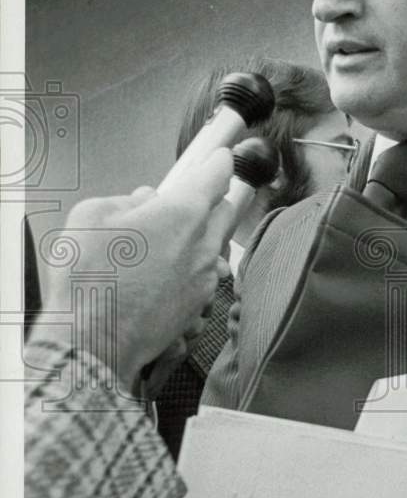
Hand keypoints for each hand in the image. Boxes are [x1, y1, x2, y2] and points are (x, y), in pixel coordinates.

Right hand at [34, 149, 235, 391]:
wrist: (93, 340)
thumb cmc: (89, 280)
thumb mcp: (92, 216)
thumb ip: (127, 200)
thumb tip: (145, 200)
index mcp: (182, 213)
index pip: (216, 175)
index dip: (219, 162)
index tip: (220, 156)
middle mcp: (203, 244)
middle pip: (227, 210)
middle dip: (214, 198)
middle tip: (196, 196)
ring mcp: (205, 277)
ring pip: (217, 245)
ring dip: (202, 236)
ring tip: (171, 239)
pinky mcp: (199, 305)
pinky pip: (207, 276)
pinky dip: (194, 267)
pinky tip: (167, 272)